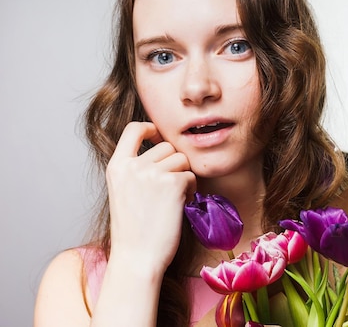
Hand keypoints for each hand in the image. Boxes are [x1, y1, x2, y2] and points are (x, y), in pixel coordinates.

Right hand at [105, 121, 195, 274]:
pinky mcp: (172, 184)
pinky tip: (178, 206)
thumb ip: (136, 168)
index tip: (157, 136)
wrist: (137, 258)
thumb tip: (162, 145)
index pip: (133, 129)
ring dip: (183, 176)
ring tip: (172, 198)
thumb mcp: (124, 191)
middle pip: (166, 146)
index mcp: (117, 166)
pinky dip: (190, 190)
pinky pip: (191, 176)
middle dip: (173, 163)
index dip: (150, 128)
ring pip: (182, 159)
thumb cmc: (134, 229)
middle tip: (168, 189)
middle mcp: (132, 166)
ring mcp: (152, 173)